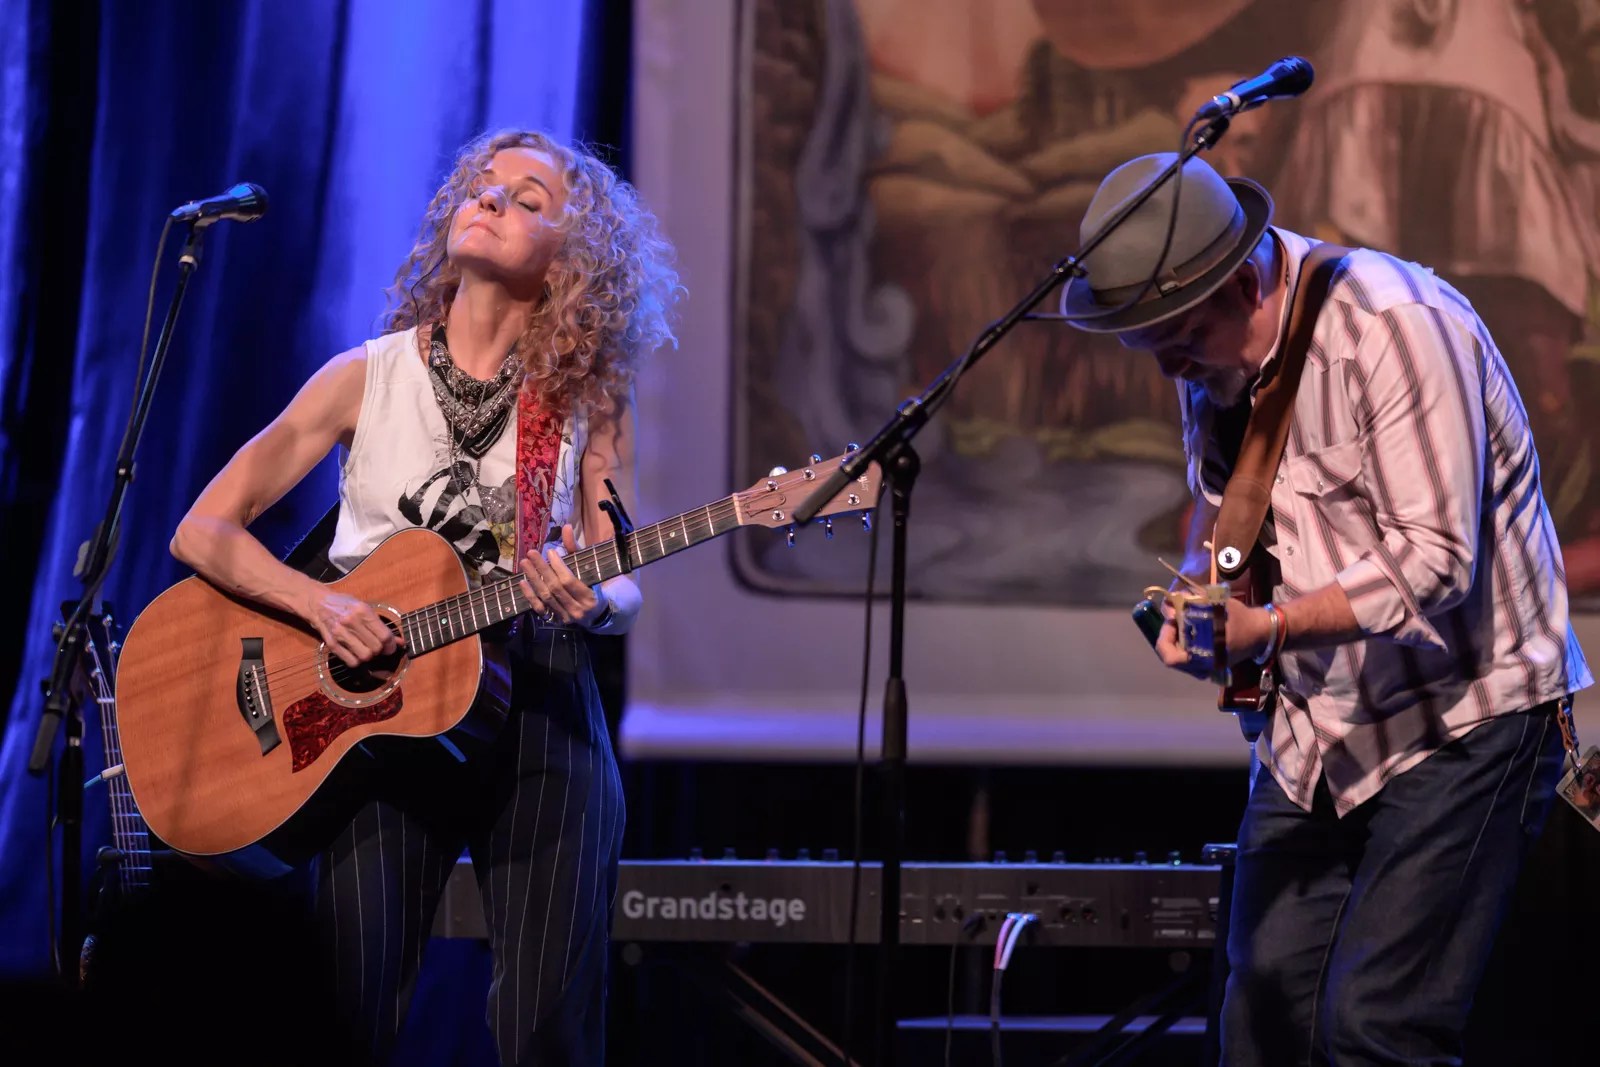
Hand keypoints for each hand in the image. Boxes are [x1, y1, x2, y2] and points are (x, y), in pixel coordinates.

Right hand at [306, 590, 402, 667]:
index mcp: (363, 611)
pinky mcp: (331, 643)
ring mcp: (340, 634)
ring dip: (369, 656)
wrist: (318, 603)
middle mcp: (351, 622)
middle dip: (380, 650)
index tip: (391, 646)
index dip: (391, 644)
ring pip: (364, 656)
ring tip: (367, 649)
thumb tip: (398, 642)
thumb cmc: (344, 604)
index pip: (384, 635)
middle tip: (379, 647)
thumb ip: (380, 625)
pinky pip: (351, 661)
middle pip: (376, 648)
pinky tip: (356, 653)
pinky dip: (357, 661)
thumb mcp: (364, 608)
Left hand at [519, 524, 606, 626]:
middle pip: (555, 587)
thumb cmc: (592, 586)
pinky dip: (530, 595)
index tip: (551, 552)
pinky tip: (523, 582)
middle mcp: (577, 609)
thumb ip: (576, 550)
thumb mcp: (587, 568)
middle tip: (531, 553)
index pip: (569, 581)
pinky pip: (540, 608)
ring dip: (533, 579)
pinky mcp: (555, 620)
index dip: (558, 566)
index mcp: (589, 597)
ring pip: (546, 596)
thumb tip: (567, 527)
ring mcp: (565, 616)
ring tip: (524, 563)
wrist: (594, 614)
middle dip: (542, 569)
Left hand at [1152, 600, 1273, 677]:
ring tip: (1185, 622)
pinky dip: (1186, 642)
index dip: (1165, 636)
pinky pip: (1189, 656)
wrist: (1260, 631)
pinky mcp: (1210, 665)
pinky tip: (1193, 629)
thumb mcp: (1214, 604)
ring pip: (1179, 655)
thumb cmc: (1238, 618)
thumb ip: (1189, 602)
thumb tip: (1169, 605)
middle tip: (1177, 618)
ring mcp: (1206, 669)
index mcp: (1203, 658)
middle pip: (1171, 655)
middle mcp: (1202, 668)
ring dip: (1178, 638)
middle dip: (1171, 634)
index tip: (1173, 619)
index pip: (1169, 657)